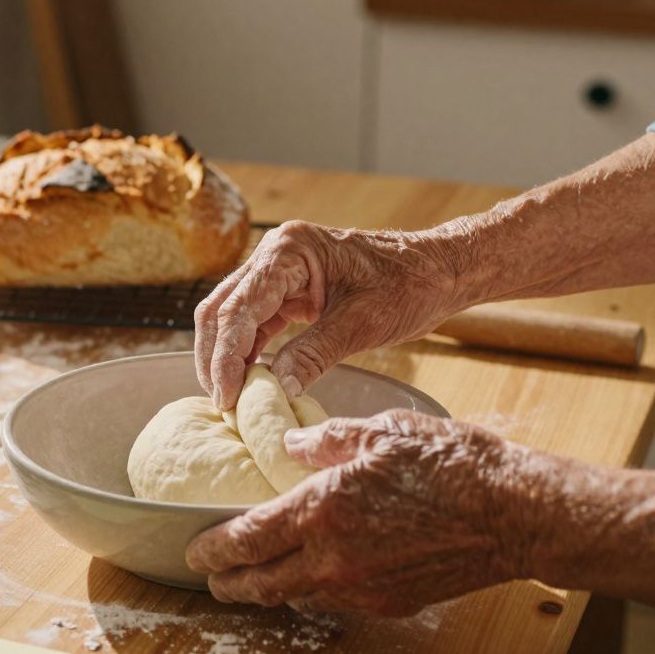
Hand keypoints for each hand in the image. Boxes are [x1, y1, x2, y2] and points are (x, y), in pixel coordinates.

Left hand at [185, 409, 537, 615]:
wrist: (512, 512)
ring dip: (269, 590)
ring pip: (296, 598)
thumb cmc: (451, 463)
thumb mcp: (381, 432)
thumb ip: (327, 440)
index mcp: (322, 509)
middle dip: (229, 582)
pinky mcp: (389, 602)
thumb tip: (292, 445)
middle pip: (260, 583)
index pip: (246, 539)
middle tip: (212, 576)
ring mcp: (362, 586)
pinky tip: (313, 575)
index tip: (194, 549)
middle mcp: (334, 557)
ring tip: (256, 577)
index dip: (212, 548)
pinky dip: (313, 590)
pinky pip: (335, 600)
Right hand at [194, 220, 466, 410]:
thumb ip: (315, 353)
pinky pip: (254, 323)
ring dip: (227, 357)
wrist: (438, 270)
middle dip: (216, 357)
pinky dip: (247, 353)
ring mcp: (278, 271)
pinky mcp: (287, 291)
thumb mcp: (362, 323)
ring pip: (231, 317)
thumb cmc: (409, 285)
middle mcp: (275, 254)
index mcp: (290, 250)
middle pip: (222, 309)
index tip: (226, 397)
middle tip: (222, 403)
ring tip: (230, 398)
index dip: (226, 356)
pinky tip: (248, 381)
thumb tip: (277, 389)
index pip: (240, 308)